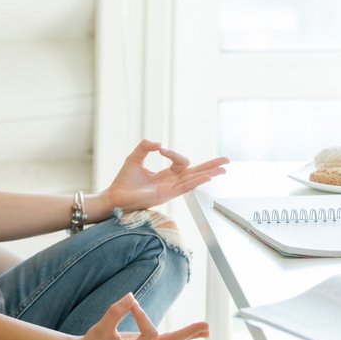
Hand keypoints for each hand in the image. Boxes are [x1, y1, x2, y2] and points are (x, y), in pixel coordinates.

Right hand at [72, 293, 208, 339]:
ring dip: (188, 334)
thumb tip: (132, 296)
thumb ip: (115, 312)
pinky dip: (179, 336)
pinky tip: (192, 333)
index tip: (130, 304)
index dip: (142, 315)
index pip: (149, 332)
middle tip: (208, 327)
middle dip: (188, 334)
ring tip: (206, 329)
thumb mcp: (100, 328)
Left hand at [105, 140, 228, 211]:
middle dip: (211, 166)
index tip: (161, 149)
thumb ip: (146, 147)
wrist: (113, 196)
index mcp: (166, 175)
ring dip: (208, 173)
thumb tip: (159, 143)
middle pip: (196, 173)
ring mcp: (169, 190)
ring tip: (223, 169)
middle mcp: (171, 183)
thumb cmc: (123, 181)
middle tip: (227, 161)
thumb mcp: (135, 157)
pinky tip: (207, 177)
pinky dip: (196, 181)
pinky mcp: (165, 196)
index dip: (174, 153)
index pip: (181, 162)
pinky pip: (184, 188)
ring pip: (194, 180)